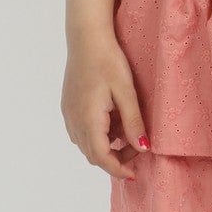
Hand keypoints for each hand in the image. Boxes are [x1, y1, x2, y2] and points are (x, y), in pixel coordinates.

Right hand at [61, 35, 147, 180]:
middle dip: (115, 159)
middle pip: (92, 154)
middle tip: (138, 151)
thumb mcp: (126, 92)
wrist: (86, 38)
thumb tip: (142, 149)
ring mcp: (69, 114)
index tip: (134, 174)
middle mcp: (74, 121)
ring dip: (106, 148)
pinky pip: (82, 131)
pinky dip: (98, 136)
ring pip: (86, 144)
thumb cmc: (108, 61)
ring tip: (128, 135)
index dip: (118, 169)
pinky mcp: (69, 106)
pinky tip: (113, 123)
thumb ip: (133, 122)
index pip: (101, 157)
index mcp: (88, 120)